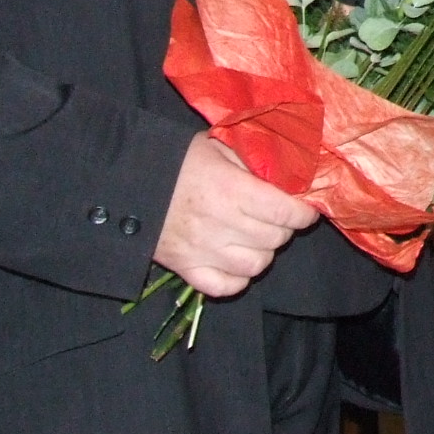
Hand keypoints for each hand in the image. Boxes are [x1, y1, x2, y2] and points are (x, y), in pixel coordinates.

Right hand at [154, 135, 319, 297]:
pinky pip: (226, 287)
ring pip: (256, 266)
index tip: (306, 208)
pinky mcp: (186, 269)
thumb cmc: (177, 160)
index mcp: (231, 190)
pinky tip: (236, 259)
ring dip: (264, 252)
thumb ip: (253, 160)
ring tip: (258, 237)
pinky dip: (238, 278)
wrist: (127, 182)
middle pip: (275, 239)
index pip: (285, 212)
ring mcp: (203, 251)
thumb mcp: (219, 146)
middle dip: (284, 228)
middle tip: (278, 217)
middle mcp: (220, 224)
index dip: (304, 212)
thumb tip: (289, 174)